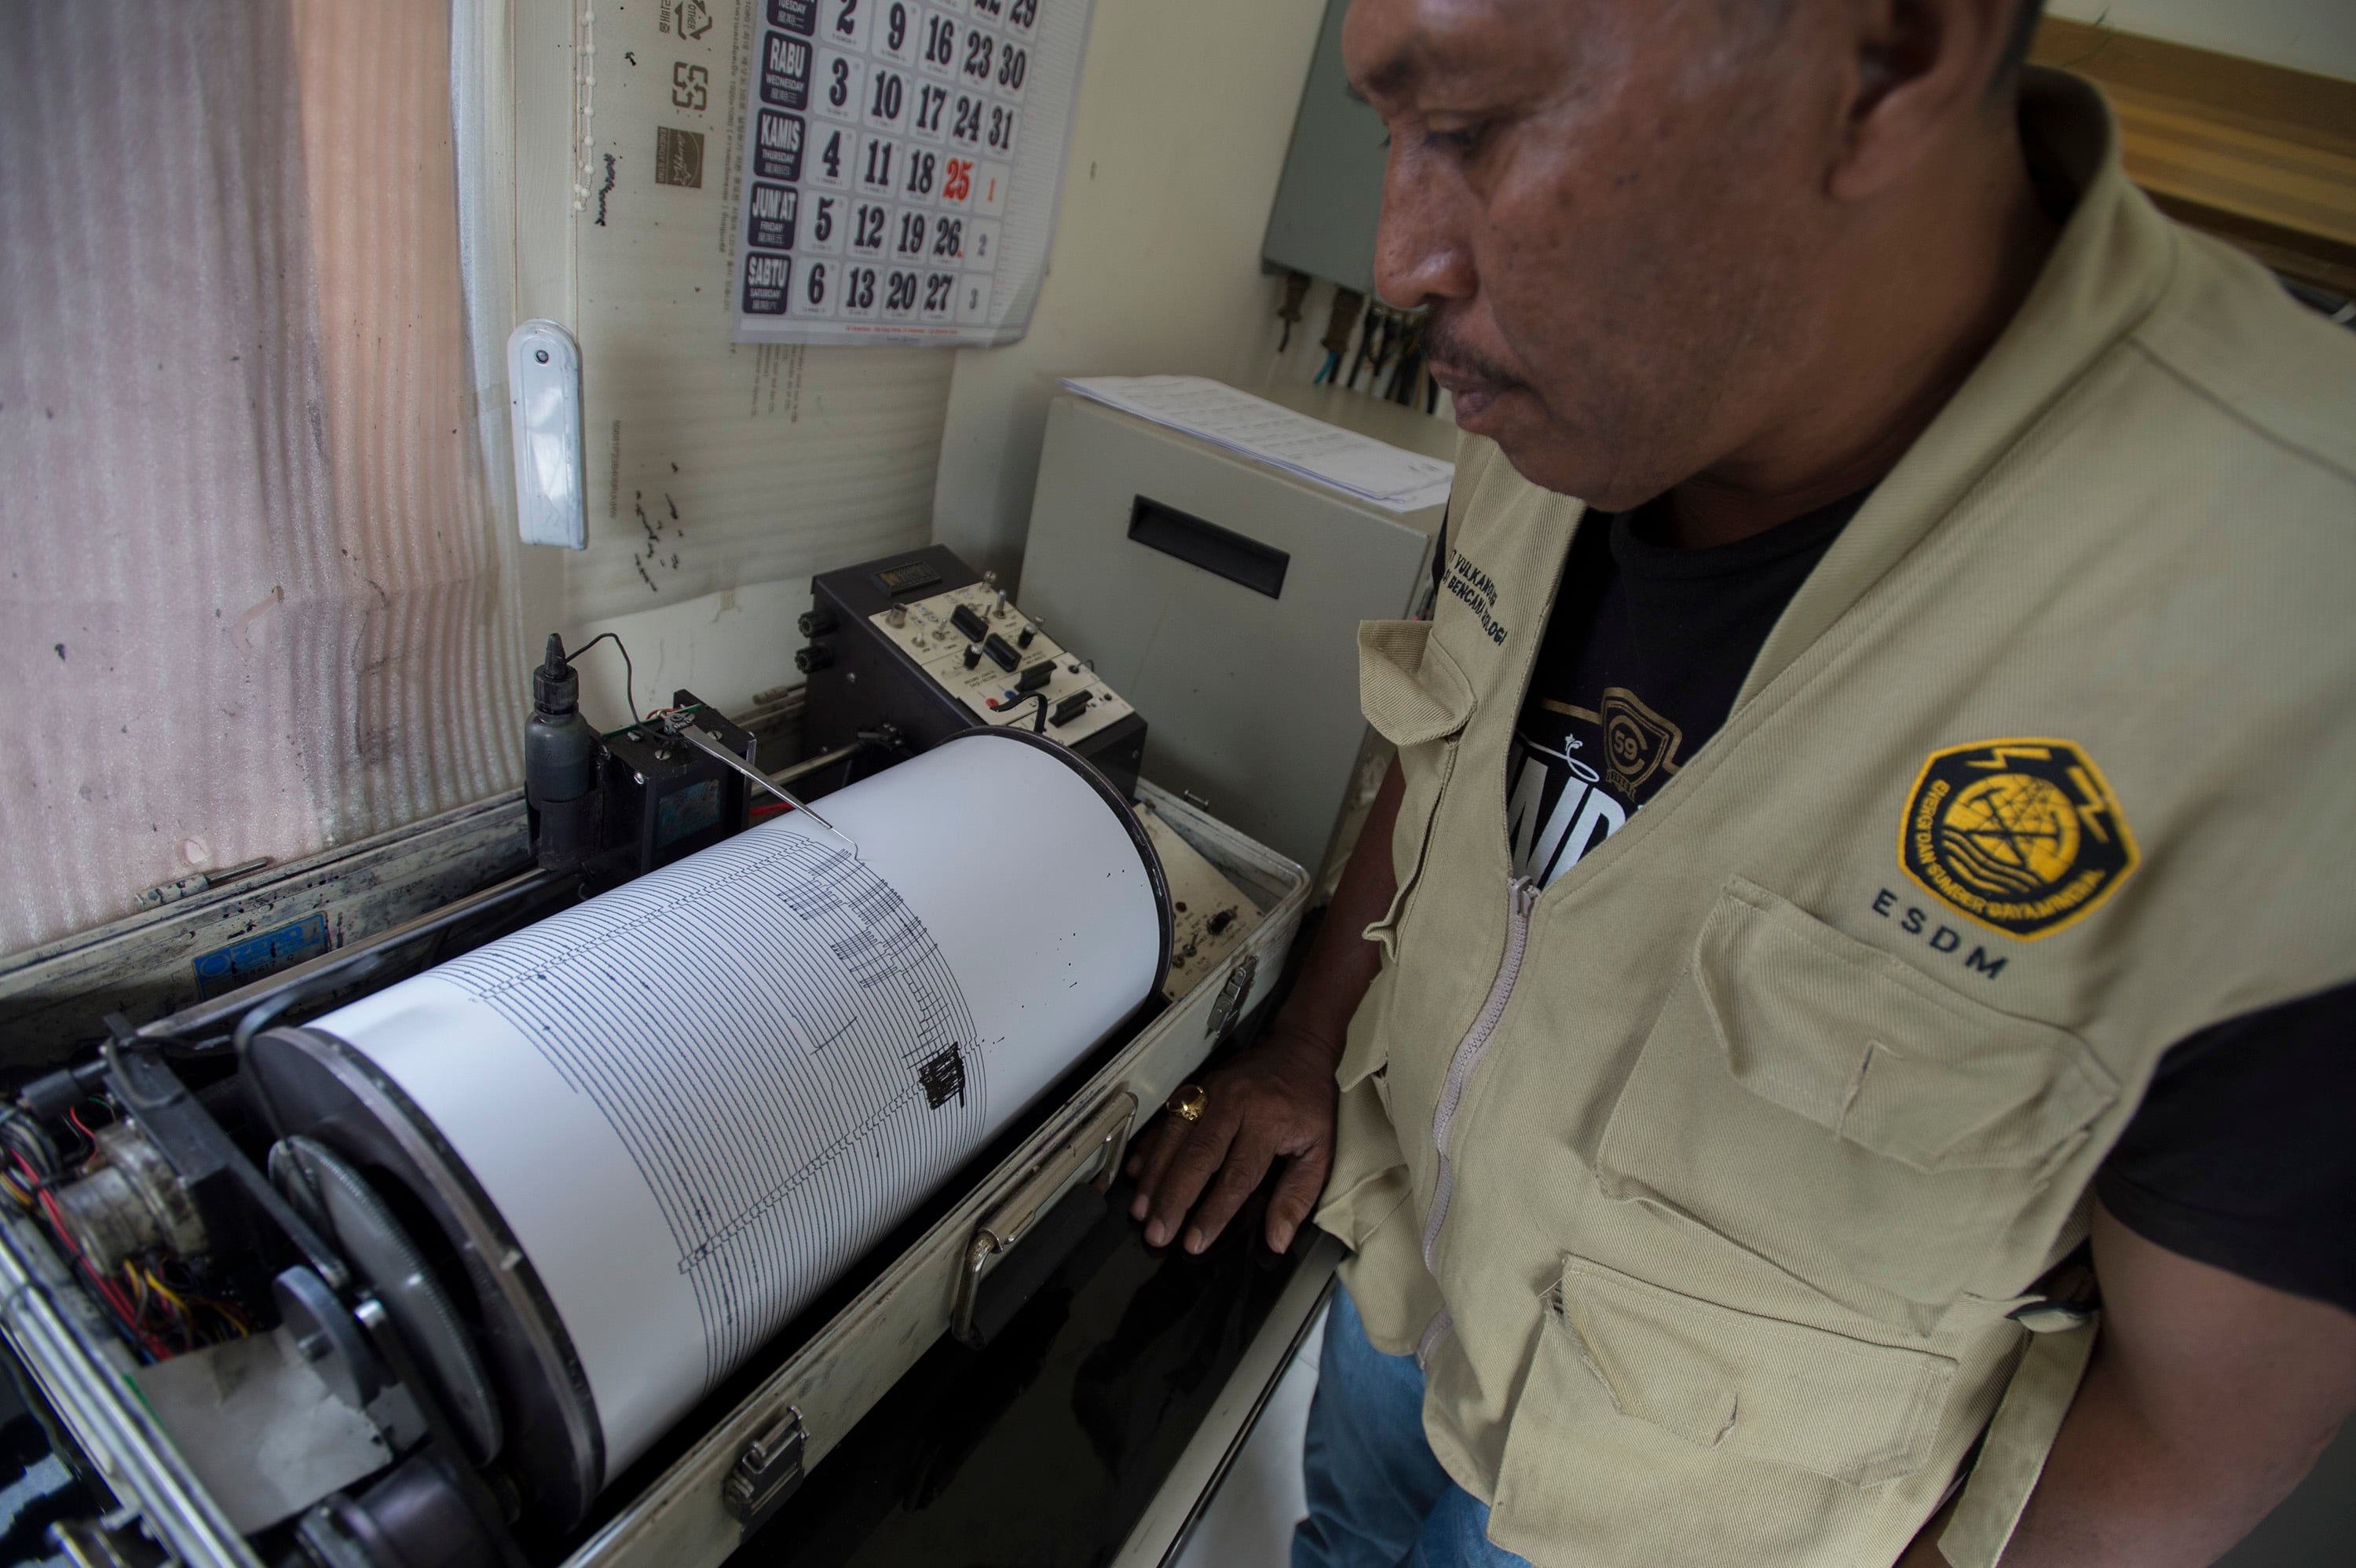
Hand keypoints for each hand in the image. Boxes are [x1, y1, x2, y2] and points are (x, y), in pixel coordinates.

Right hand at [1125, 1028, 1339, 1255]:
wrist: (1297, 1050)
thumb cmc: (1309, 1105)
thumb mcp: (1319, 1150)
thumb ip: (1297, 1196)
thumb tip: (1277, 1240)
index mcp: (1269, 1122)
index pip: (1237, 1176)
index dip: (1213, 1213)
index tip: (1195, 1243)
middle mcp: (1235, 1105)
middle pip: (1197, 1157)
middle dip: (1172, 1199)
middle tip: (1156, 1233)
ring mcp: (1211, 1092)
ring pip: (1175, 1137)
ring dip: (1154, 1177)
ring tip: (1140, 1211)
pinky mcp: (1196, 1087)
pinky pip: (1167, 1119)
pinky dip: (1149, 1147)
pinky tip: (1136, 1173)